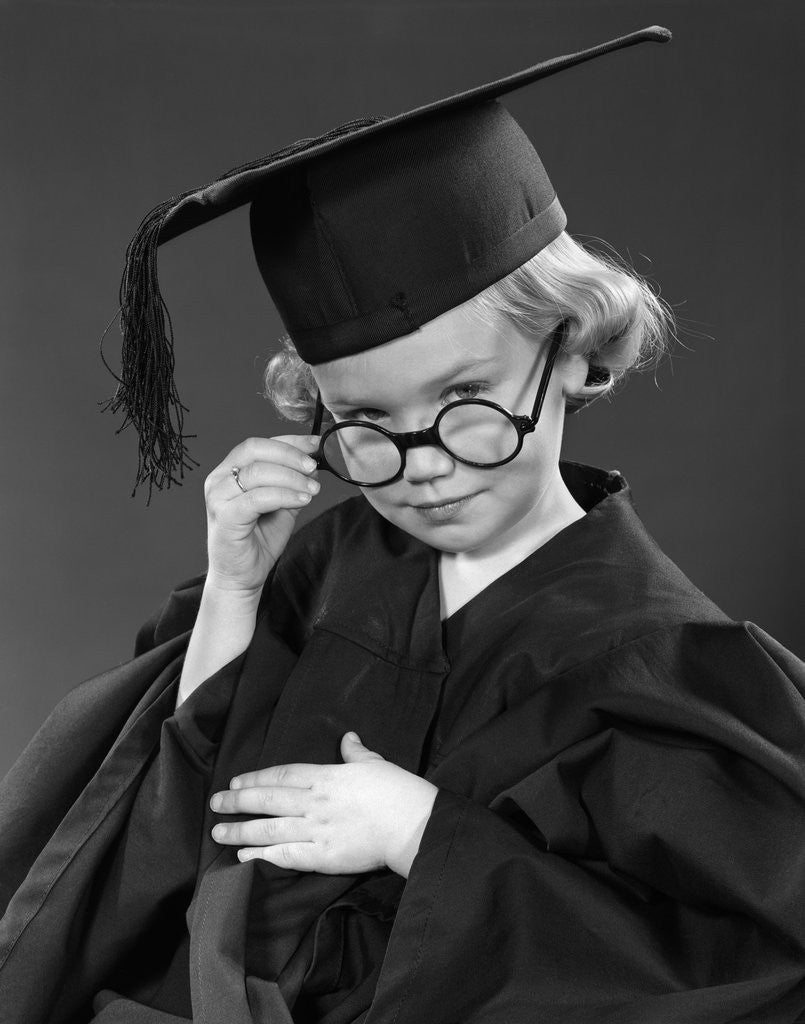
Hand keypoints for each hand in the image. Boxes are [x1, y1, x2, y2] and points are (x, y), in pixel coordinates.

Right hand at [203, 434, 321, 594]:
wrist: (242, 576)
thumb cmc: (258, 540)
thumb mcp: (283, 504)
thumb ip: (293, 483)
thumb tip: (313, 464)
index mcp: (229, 471)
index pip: (259, 444)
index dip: (289, 441)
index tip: (316, 444)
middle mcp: (218, 479)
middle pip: (255, 450)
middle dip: (290, 455)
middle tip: (314, 467)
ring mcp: (218, 497)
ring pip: (258, 473)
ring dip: (292, 478)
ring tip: (312, 490)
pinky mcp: (224, 517)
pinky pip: (258, 498)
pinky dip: (284, 495)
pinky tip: (302, 501)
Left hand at [209, 733, 438, 877]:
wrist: (411, 823)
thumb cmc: (396, 789)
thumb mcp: (374, 763)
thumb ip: (356, 752)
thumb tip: (348, 737)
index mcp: (325, 777)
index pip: (281, 775)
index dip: (255, 778)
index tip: (236, 781)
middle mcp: (313, 802)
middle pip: (267, 799)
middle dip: (238, 801)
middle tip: (215, 803)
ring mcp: (315, 830)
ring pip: (269, 828)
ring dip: (241, 830)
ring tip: (218, 832)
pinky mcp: (322, 857)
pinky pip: (285, 856)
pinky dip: (262, 856)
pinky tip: (244, 856)